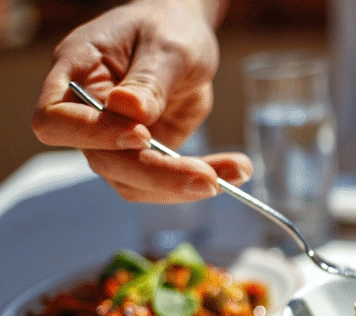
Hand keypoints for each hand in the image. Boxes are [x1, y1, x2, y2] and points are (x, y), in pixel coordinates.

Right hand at [31, 0, 249, 202]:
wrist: (184, 33)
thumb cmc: (168, 26)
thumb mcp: (168, 45)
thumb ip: (150, 79)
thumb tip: (129, 111)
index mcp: (76, 72)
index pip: (56, 119)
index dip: (93, 135)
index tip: (143, 134)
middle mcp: (87, 112)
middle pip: (103, 161)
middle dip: (158, 174)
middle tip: (210, 180)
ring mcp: (114, 138)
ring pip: (133, 181)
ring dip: (183, 186)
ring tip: (237, 171)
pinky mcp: (144, 154)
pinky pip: (163, 181)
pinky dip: (199, 180)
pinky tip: (236, 170)